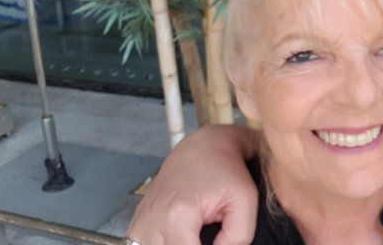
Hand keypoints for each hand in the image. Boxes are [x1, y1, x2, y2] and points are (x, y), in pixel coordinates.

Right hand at [126, 124, 259, 244]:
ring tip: (197, 231)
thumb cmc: (226, 169)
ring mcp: (140, 222)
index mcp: (178, 214)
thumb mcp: (245, 200)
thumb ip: (238, 237)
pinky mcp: (137, 222)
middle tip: (209, 232)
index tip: (218, 240)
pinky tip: (181, 234)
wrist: (204, 146)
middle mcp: (152, 220)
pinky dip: (165, 244)